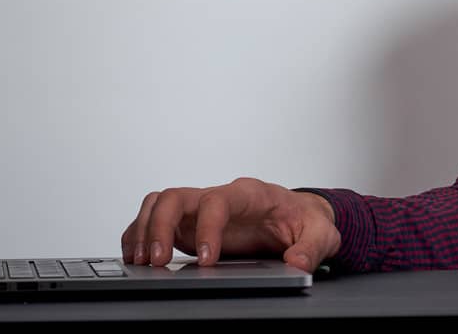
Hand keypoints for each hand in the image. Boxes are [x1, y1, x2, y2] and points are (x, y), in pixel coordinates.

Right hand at [121, 176, 339, 273]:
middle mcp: (218, 196)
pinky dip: (139, 233)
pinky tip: (136, 256)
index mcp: (249, 194)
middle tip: (158, 262)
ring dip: (145, 229)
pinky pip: (155, 218)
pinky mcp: (189, 224)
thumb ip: (312, 247)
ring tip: (141, 262)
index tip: (205, 260)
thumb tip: (296, 264)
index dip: (207, 228)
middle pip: (177, 196)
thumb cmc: (305, 220)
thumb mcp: (321, 233)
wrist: (298, 215)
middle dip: (161, 226)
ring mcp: (200, 209)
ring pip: (160, 203)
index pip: (218, 200)